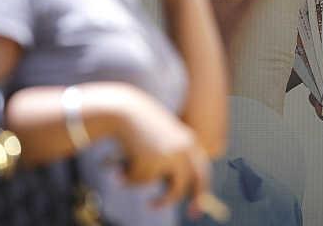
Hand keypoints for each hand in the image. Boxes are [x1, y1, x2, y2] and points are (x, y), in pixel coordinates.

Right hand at [114, 86, 210, 212]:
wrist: (125, 110)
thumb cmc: (141, 125)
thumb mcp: (160, 141)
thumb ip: (171, 161)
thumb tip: (174, 190)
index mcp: (190, 143)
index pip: (202, 172)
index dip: (200, 193)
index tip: (195, 212)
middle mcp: (185, 151)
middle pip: (185, 187)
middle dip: (170, 201)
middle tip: (152, 206)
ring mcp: (171, 156)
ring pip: (165, 191)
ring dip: (150, 193)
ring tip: (125, 178)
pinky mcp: (154, 161)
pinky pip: (141, 183)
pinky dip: (128, 177)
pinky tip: (121, 162)